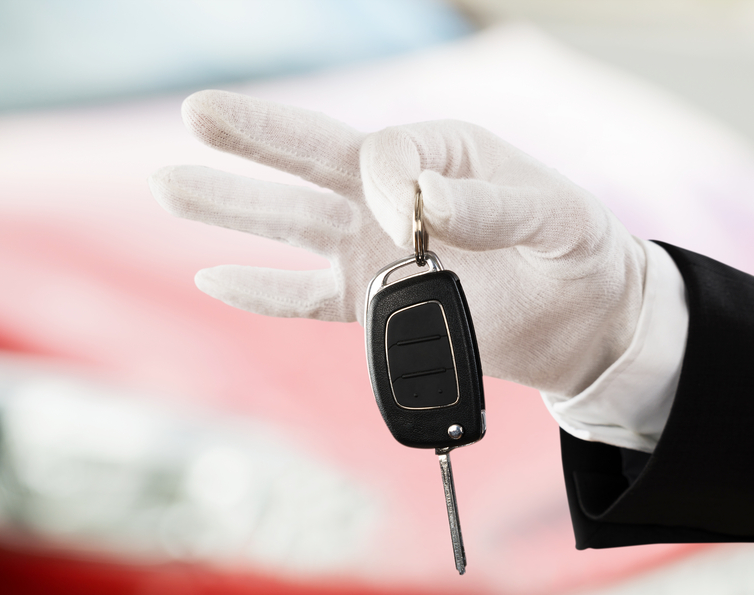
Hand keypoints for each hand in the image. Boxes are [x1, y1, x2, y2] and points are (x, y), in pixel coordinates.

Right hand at [149, 90, 645, 398]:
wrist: (584, 321)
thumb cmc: (578, 251)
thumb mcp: (556, 216)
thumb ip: (493, 204)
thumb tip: (421, 201)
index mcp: (440, 156)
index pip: (382, 154)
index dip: (387, 185)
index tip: (417, 224)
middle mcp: (396, 198)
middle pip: (311, 162)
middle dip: (254, 138)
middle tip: (195, 114)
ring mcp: (377, 252)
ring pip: (290, 225)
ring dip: (230, 207)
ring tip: (169, 184)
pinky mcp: (374, 306)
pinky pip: (305, 298)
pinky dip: (261, 292)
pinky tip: (213, 276)